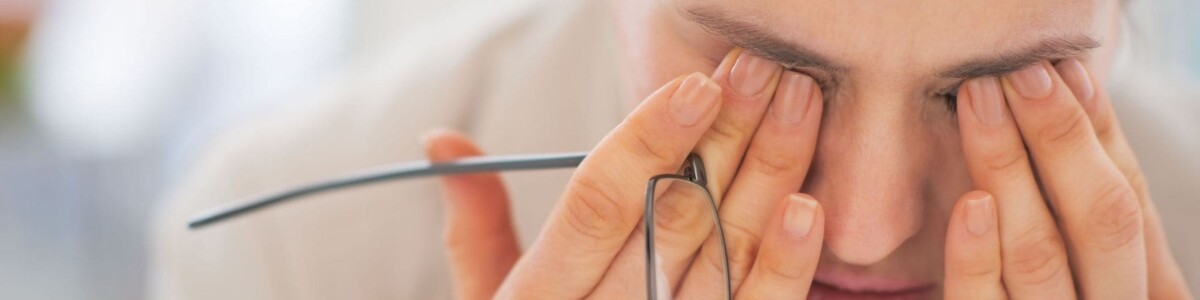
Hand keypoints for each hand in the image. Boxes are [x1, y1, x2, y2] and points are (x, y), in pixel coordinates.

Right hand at [423, 48, 827, 298]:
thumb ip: (474, 229)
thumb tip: (444, 140)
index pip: (598, 205)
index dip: (649, 140)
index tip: (696, 87)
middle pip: (673, 218)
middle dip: (725, 139)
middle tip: (765, 74)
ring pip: (723, 257)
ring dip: (769, 179)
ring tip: (802, 110)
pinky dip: (784, 268)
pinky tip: (807, 210)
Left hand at [946, 59, 1193, 298]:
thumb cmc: (1041, 295)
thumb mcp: (1074, 257)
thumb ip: (1071, 191)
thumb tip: (1066, 90)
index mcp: (1135, 283)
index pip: (1127, 199)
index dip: (1094, 132)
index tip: (1058, 70)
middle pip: (1099, 221)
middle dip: (1061, 140)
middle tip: (1019, 76)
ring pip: (1038, 256)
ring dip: (1008, 171)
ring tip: (981, 105)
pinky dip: (976, 256)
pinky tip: (972, 202)